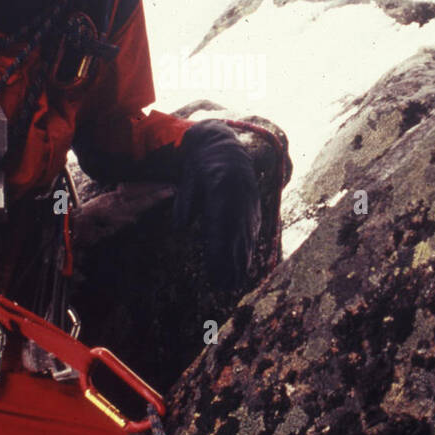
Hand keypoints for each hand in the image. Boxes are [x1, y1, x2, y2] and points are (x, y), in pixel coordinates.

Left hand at [172, 120, 261, 289]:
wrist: (224, 147)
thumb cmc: (200, 164)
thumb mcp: (188, 178)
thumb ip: (185, 202)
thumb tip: (180, 227)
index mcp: (222, 189)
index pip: (221, 226)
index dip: (219, 252)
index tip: (214, 271)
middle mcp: (240, 199)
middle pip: (236, 237)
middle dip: (230, 264)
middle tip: (223, 288)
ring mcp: (250, 204)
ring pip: (246, 237)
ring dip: (241, 263)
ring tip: (234, 285)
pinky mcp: (255, 208)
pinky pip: (252, 232)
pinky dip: (248, 251)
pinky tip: (245, 267)